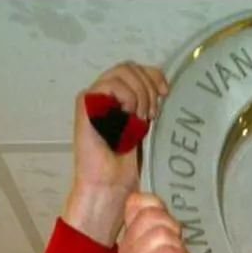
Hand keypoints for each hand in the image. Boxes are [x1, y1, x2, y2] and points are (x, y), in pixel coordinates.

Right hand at [63, 62, 166, 242]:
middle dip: (148, 86)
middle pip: (130, 66)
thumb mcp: (146, 129)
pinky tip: (129, 118)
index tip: (166, 92)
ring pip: (123, 71)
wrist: (108, 186)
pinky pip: (111, 84)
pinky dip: (127, 98)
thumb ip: (149, 105)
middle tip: (153, 115)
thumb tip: (163, 86)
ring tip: (141, 120)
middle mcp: (105, 94)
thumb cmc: (125, 166)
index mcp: (118, 99)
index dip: (153, 75)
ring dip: (140, 94)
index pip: (137, 69)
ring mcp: (94, 97)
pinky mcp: (85, 103)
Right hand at [119, 191, 197, 252]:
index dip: (160, 209)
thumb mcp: (175, 240)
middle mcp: (127, 247)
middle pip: (152, 215)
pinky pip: (165, 252)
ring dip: (179, 250)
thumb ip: (166, 219)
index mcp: (132, 234)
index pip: (138, 201)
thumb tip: (176, 193)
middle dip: (174, 231)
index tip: (173, 232)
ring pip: (161, 233)